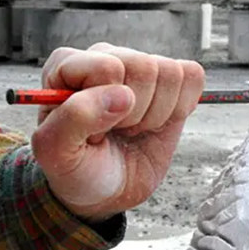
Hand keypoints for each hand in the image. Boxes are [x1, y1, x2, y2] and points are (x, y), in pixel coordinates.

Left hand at [32, 43, 205, 221]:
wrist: (105, 192)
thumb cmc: (76, 168)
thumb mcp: (56, 152)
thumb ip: (75, 118)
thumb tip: (122, 94)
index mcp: (66, 65)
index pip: (108, 68)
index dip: (108, 107)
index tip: (93, 131)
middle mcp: (104, 57)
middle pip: (144, 67)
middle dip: (135, 113)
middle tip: (116, 132)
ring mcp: (137, 66)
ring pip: (170, 73)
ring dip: (155, 114)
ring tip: (131, 129)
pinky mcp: (168, 81)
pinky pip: (191, 76)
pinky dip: (179, 109)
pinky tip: (154, 123)